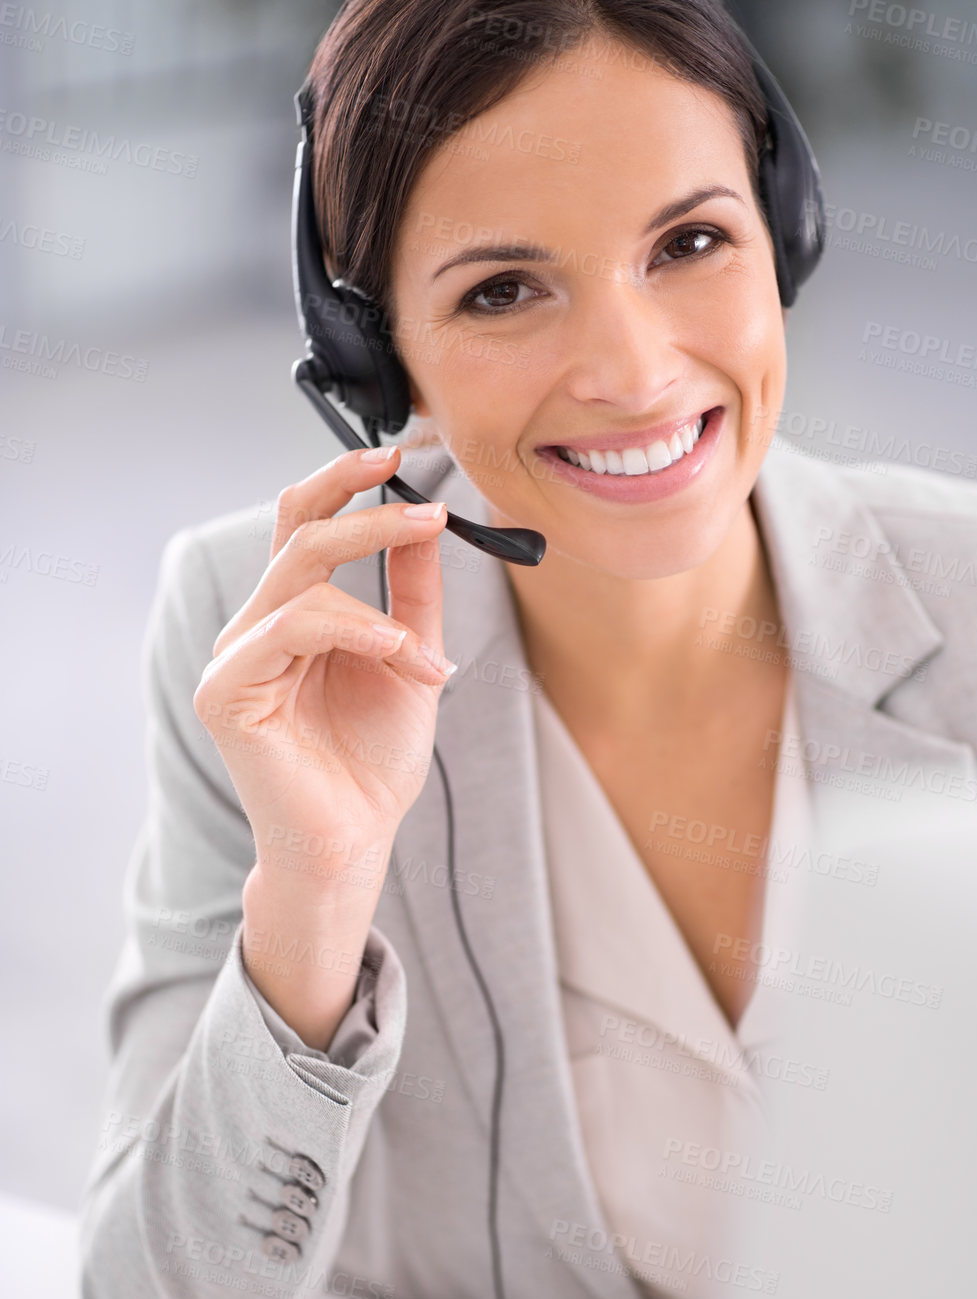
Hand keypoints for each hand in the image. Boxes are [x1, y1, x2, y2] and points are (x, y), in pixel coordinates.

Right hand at [194, 445, 454, 872]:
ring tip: (421, 652)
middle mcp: (256, 628)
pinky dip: (353, 631)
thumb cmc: (374, 762)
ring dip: (380, 604)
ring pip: (301, 578)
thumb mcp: (410, 659)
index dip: (343, 483)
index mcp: (291, 616)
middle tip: (427, 508)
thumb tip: (429, 519)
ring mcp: (236, 658)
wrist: (356, 841)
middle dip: (366, 511)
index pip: (302, 524)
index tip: (401, 458)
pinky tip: (395, 655)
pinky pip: (291, 627)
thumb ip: (412, 592)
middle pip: (297, 532)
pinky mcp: (226, 691)